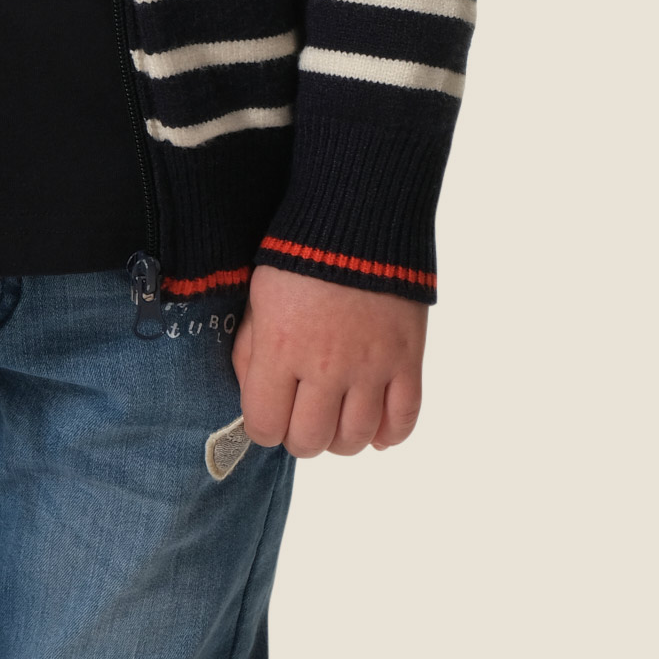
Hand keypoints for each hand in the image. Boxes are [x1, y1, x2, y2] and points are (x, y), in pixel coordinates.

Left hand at [233, 262, 425, 457]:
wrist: (358, 217)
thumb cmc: (299, 255)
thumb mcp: (258, 297)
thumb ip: (251, 351)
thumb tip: (254, 398)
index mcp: (281, 347)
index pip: (265, 426)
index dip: (264, 427)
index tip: (270, 415)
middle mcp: (325, 365)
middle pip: (310, 441)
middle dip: (301, 437)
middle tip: (303, 419)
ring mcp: (370, 365)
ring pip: (355, 439)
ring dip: (342, 439)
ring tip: (337, 419)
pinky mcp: (407, 359)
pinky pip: (403, 420)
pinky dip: (388, 434)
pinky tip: (375, 428)